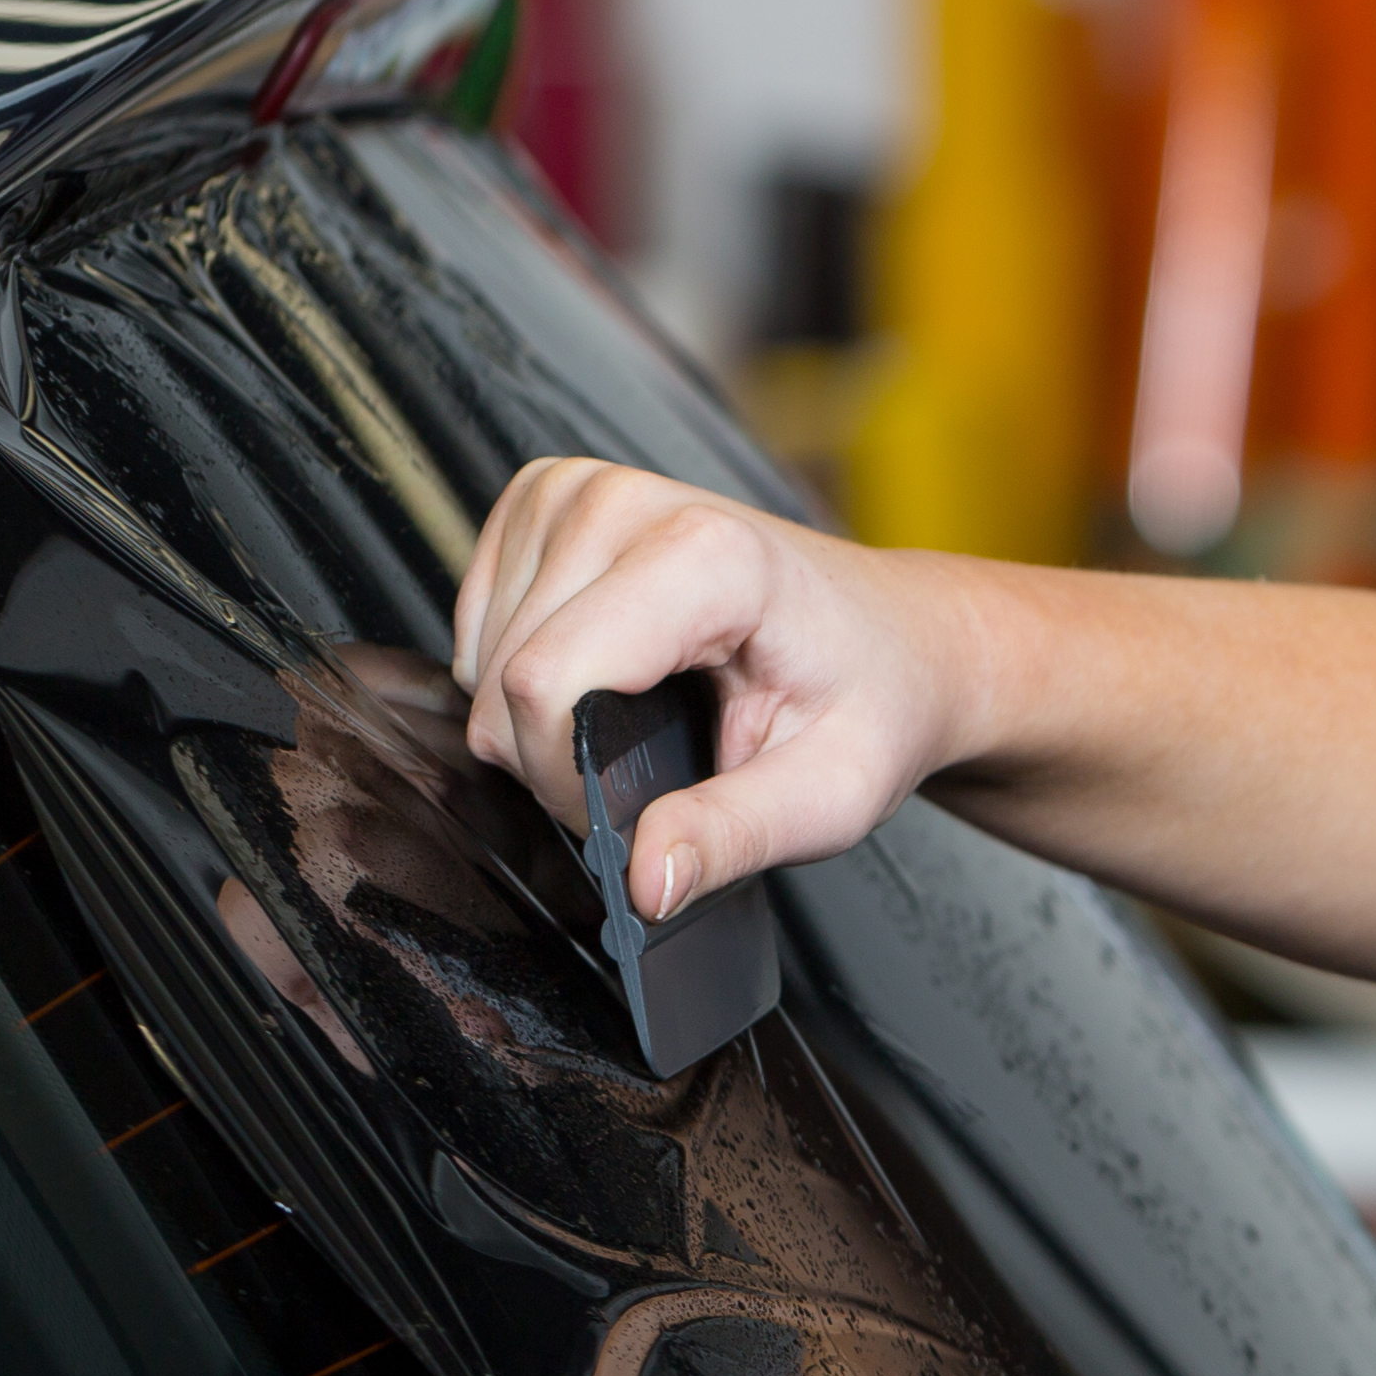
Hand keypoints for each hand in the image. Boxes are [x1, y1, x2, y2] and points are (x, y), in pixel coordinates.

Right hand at [452, 459, 970, 920]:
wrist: (897, 640)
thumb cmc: (869, 701)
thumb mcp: (830, 794)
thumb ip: (732, 837)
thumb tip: (643, 883)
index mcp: (707, 556)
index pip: (545, 681)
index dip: (568, 775)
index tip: (639, 810)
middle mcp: (629, 504)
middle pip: (505, 674)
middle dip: (556, 757)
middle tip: (658, 771)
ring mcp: (579, 492)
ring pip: (482, 654)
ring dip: (542, 716)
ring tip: (644, 714)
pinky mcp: (546, 500)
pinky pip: (478, 621)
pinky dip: (526, 671)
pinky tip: (611, 671)